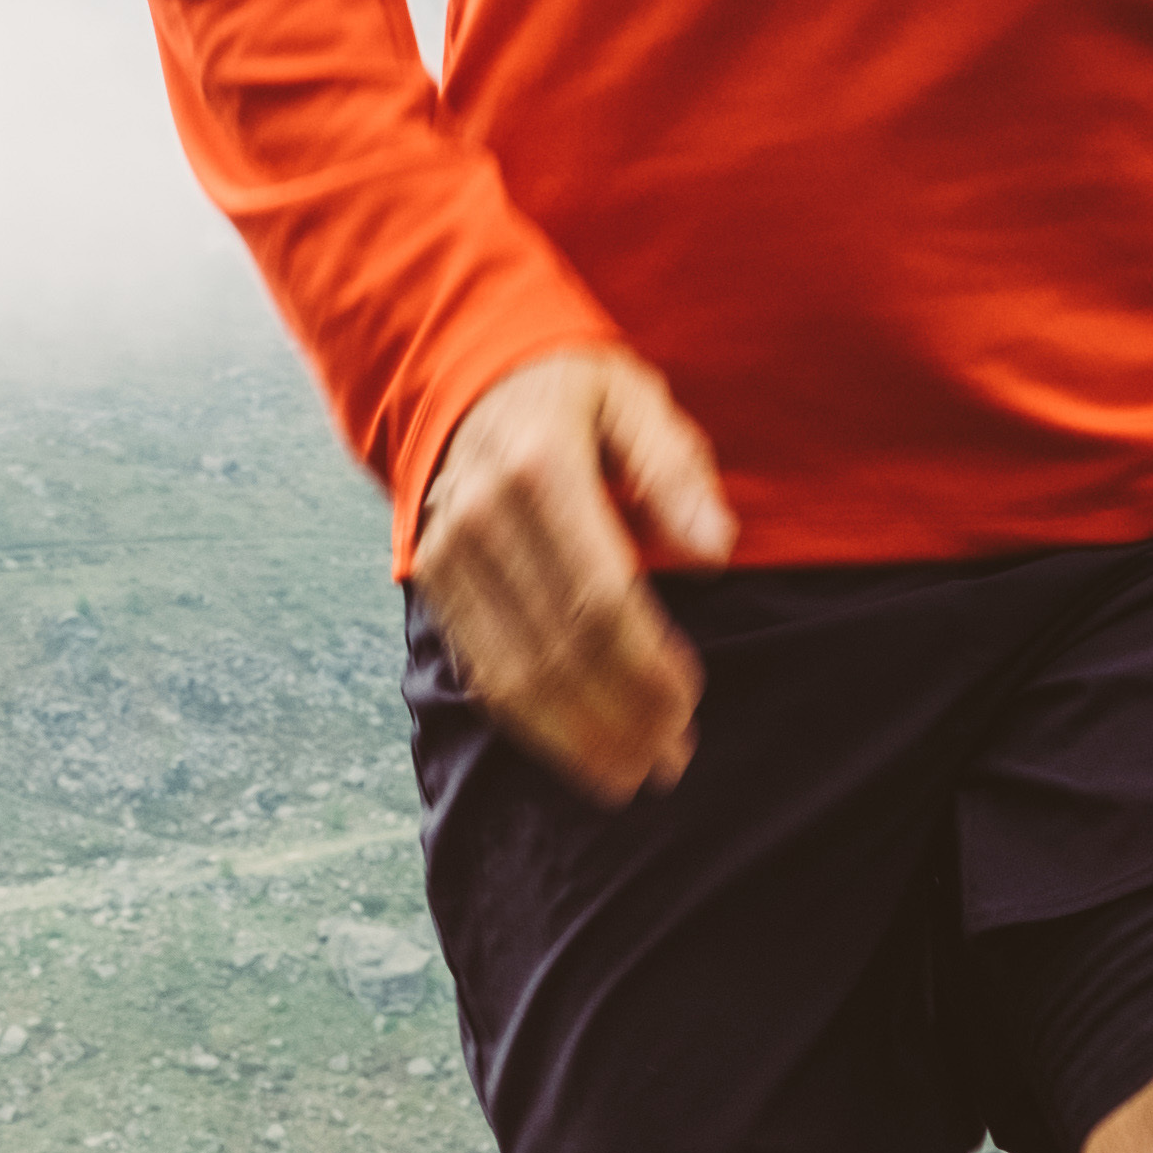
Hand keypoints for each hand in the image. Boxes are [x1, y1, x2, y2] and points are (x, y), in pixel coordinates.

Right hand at [413, 346, 736, 806]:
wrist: (462, 375)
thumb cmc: (569, 391)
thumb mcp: (635, 399)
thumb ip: (676, 470)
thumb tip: (718, 549)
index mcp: (540, 470)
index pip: (598, 596)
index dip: (645, 662)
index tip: (688, 703)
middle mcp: (481, 520)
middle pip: (557, 648)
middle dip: (618, 717)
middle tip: (669, 761)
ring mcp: (449, 558)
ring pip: (513, 675)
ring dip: (575, 738)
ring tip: (628, 777)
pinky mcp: (435, 585)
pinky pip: (482, 671)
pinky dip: (531, 723)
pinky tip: (575, 751)